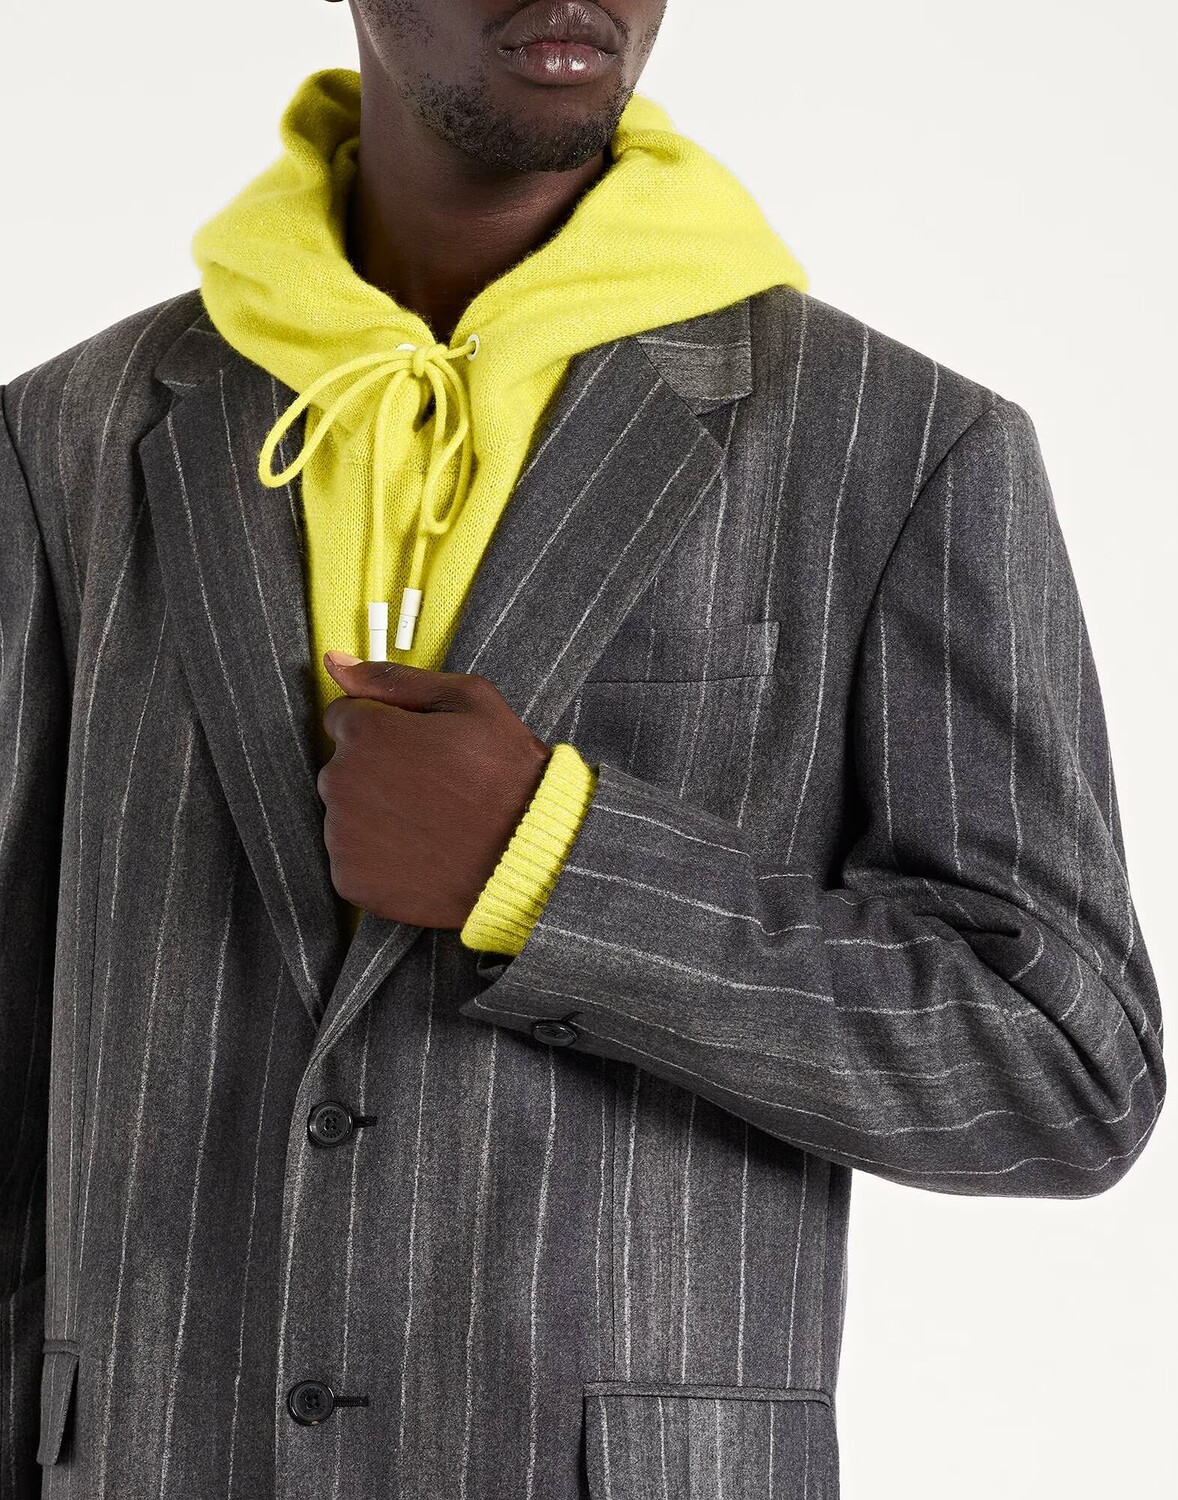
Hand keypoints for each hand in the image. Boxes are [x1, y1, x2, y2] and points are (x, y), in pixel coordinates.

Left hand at [318, 651, 551, 927]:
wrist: (529, 858)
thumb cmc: (507, 775)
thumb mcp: (469, 702)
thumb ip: (395, 679)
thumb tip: (335, 662)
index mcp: (364, 732)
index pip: (345, 718)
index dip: (387, 730)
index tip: (422, 750)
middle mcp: (340, 781)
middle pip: (344, 767)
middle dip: (379, 772)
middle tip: (435, 789)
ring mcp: (341, 835)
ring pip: (347, 815)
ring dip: (379, 816)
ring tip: (432, 824)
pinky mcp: (350, 880)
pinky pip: (353, 860)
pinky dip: (380, 859)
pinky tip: (421, 854)